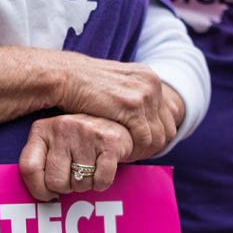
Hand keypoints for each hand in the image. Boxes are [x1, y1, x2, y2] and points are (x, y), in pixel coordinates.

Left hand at [18, 113, 133, 201]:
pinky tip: (101, 170)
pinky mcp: (110, 141)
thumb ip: (40, 164)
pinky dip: (101, 183)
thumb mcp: (52, 145)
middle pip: (55, 182)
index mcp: (41, 130)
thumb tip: (42, 197)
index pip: (29, 168)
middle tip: (73, 176)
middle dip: (66, 187)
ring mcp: (86, 133)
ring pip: (79, 183)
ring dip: (85, 184)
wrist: (116, 125)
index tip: (48, 194)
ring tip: (89, 168)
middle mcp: (62, 127)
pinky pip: (101, 181)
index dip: (38, 189)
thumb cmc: (77, 142)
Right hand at [55, 55, 182, 160]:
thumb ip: (129, 97)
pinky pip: (145, 138)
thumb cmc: (81, 85)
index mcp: (148, 77)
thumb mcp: (114, 85)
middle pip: (167, 127)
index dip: (155, 135)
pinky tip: (122, 153)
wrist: (65, 76)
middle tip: (135, 155)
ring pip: (158, 136)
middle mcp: (151, 83)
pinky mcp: (132, 106)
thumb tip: (138, 118)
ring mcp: (143, 94)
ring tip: (127, 156)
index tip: (139, 146)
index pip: (167, 116)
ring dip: (144, 151)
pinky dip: (136, 150)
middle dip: (153, 146)